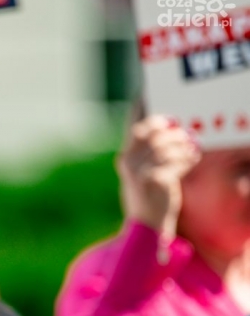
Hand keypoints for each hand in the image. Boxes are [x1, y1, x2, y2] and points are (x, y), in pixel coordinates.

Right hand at [116, 115, 200, 239]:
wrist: (146, 224)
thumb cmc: (148, 195)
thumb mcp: (143, 172)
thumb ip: (152, 151)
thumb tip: (173, 129)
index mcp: (125, 158)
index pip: (131, 127)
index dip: (138, 108)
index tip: (144, 91)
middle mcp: (129, 162)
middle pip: (152, 133)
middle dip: (170, 131)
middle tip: (183, 132)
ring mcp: (140, 171)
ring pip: (167, 146)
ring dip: (183, 146)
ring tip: (189, 150)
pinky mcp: (155, 180)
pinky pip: (177, 160)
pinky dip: (187, 159)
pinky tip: (190, 161)